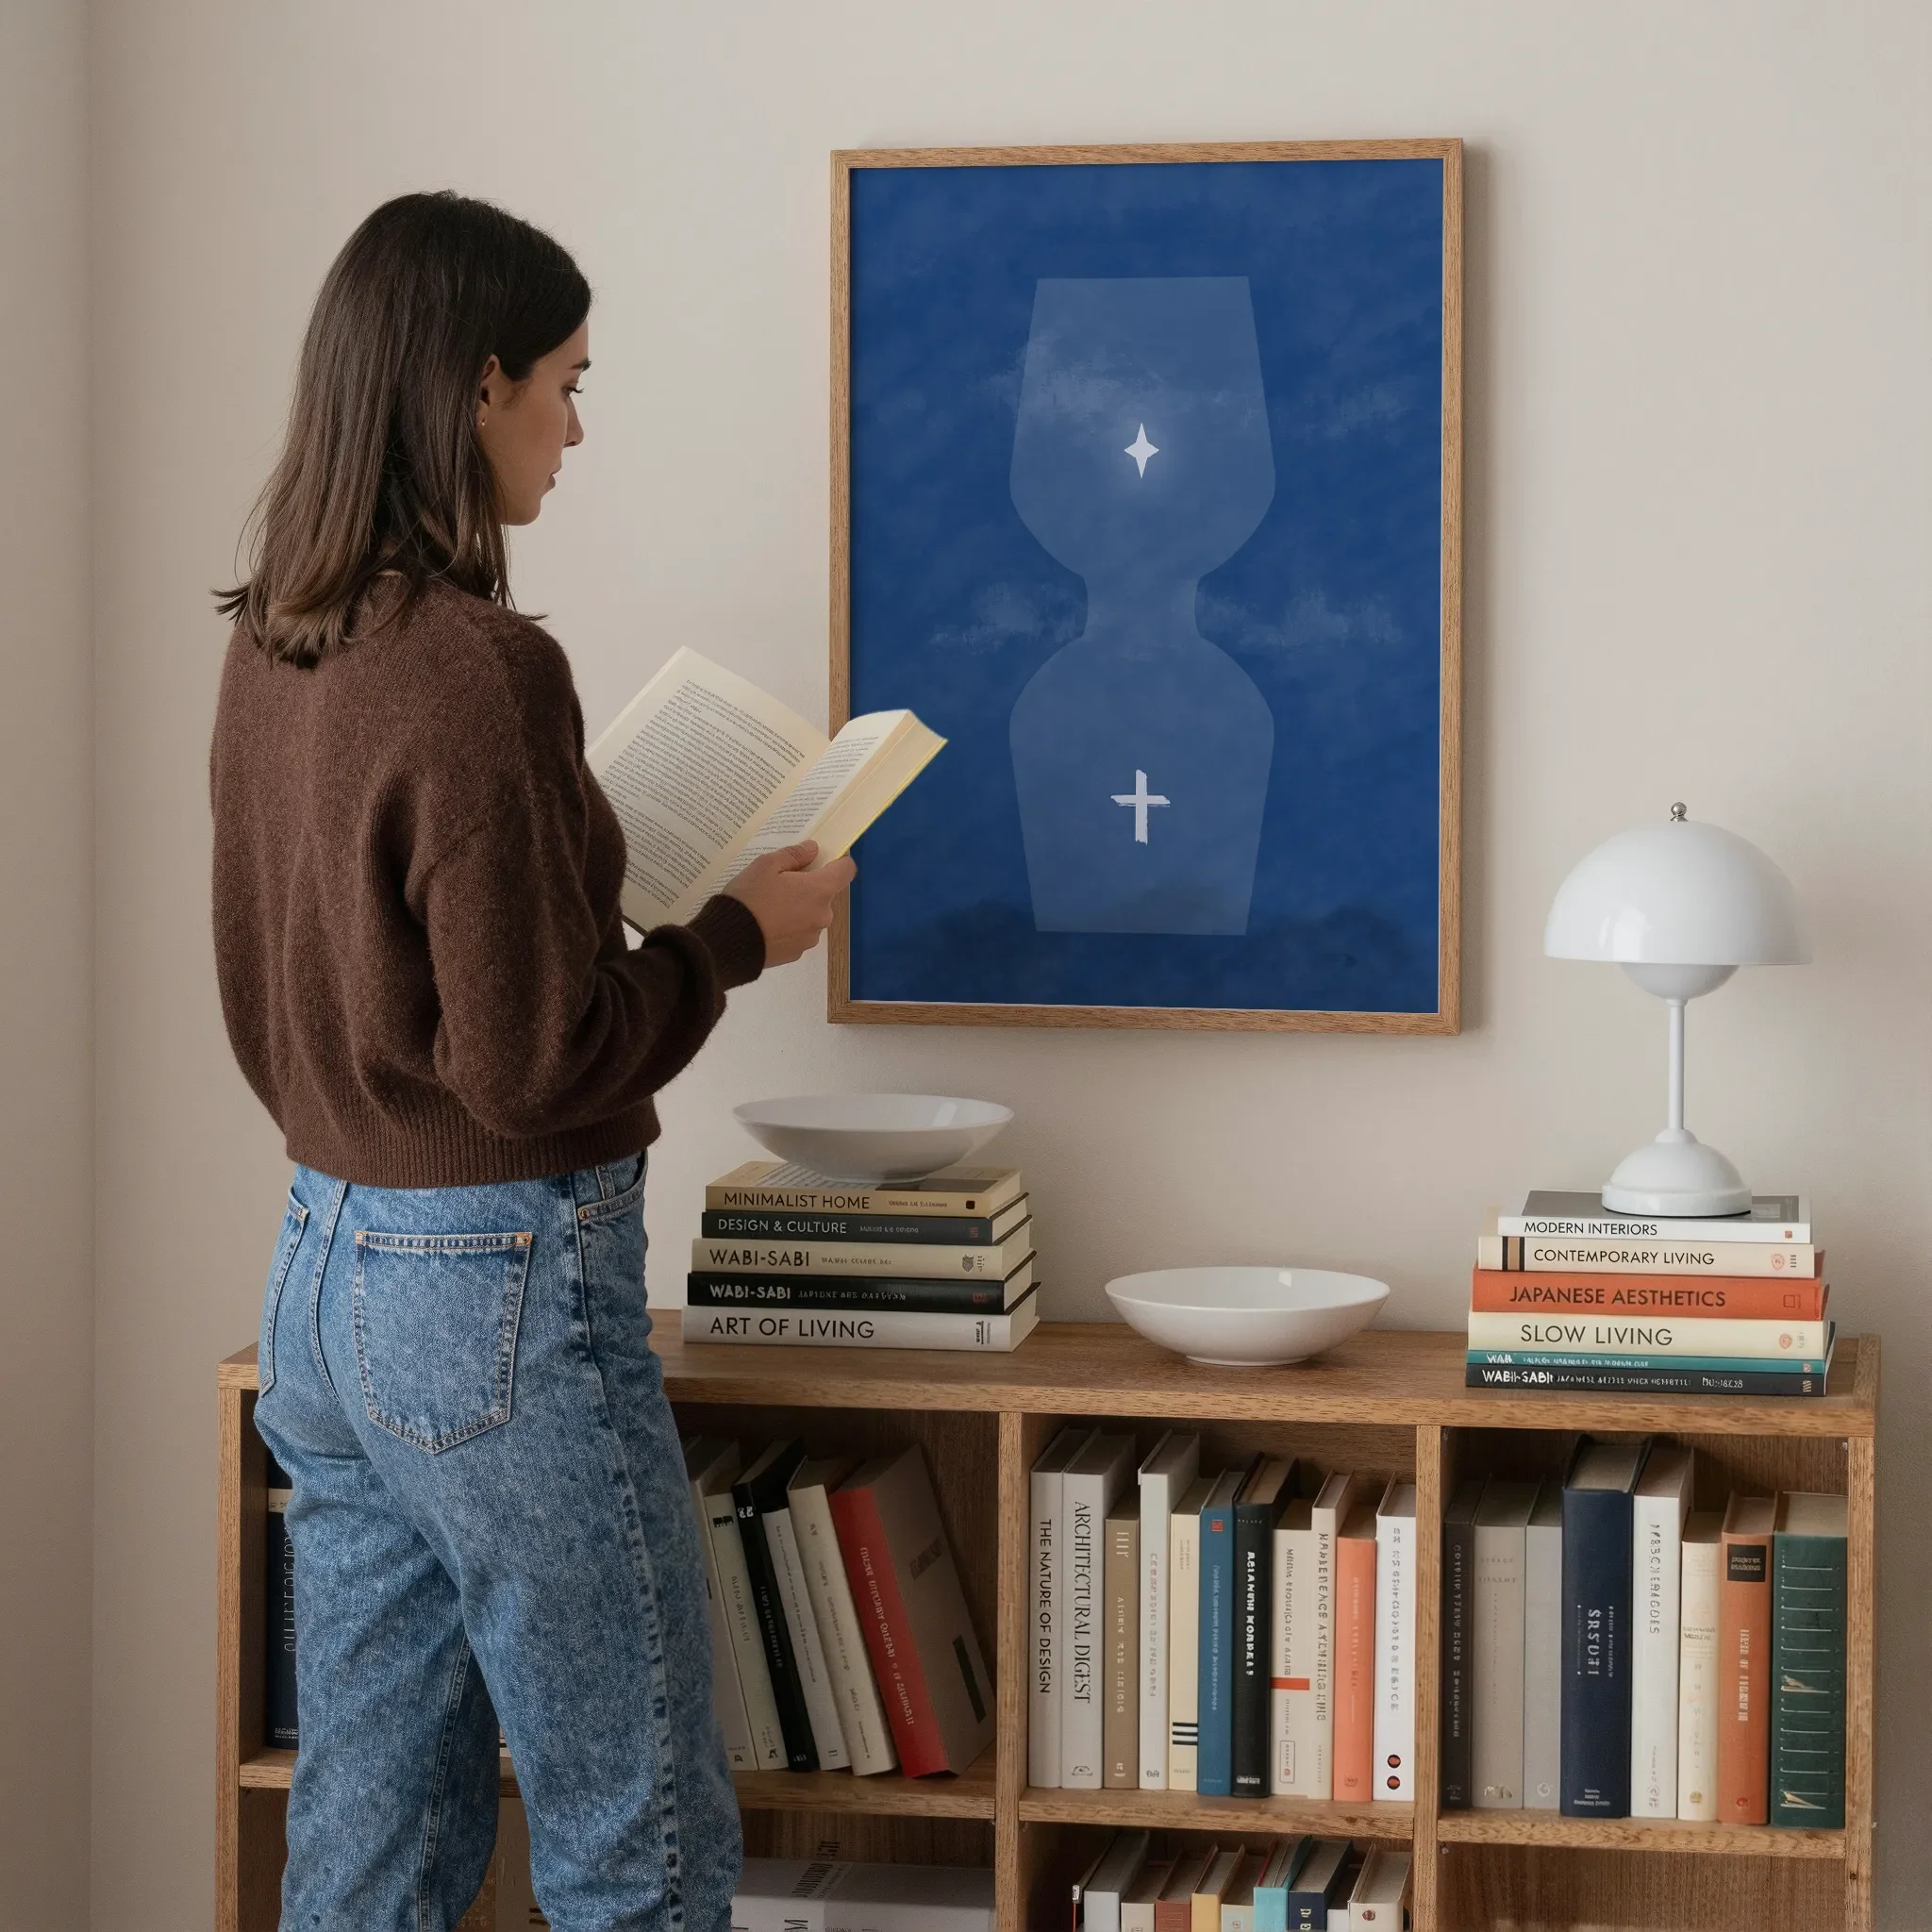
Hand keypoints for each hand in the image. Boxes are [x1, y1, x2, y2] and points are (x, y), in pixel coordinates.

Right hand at [725, 841, 856, 967]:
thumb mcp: (766, 865)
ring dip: (799, 909)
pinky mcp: (797, 953)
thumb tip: (813, 850)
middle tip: (781, 885)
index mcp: (820, 890)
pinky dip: (789, 928)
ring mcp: (811, 937)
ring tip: (770, 908)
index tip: (821, 860)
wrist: (729, 941)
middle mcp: (823, 915)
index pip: (847, 870)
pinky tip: (767, 926)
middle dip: (809, 888)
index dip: (838, 861)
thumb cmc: (750, 897)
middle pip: (825, 895)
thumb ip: (794, 855)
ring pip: (811, 915)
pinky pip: (799, 934)